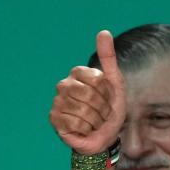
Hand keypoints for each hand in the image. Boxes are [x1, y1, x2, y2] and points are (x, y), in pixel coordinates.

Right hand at [49, 30, 125, 154]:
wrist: (104, 137)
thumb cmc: (110, 110)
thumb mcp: (115, 83)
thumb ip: (108, 57)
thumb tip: (104, 32)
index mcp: (78, 74)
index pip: (97, 79)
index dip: (107, 92)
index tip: (106, 97)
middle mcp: (64, 85)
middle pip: (90, 95)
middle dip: (102, 108)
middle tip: (101, 112)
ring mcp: (57, 102)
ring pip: (83, 110)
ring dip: (96, 120)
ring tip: (94, 121)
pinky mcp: (54, 119)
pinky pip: (75, 123)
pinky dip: (86, 129)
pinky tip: (84, 129)